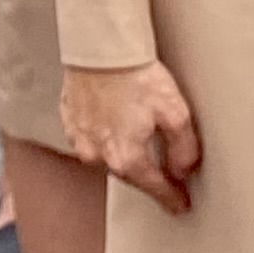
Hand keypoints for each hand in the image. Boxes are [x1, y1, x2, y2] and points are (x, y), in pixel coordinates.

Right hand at [64, 59, 202, 216]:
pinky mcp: (70, 120)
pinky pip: (89, 138)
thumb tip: (183, 168)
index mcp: (125, 157)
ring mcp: (80, 139)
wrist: (100, 47)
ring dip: (124, 153)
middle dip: (148, 174)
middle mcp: (98, 155)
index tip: (180, 205)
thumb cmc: (134, 74)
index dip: (172, 198)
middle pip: (130, 174)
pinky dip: (104, 135)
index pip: (154, 188)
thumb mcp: (175, 112)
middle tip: (165, 173)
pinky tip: (114, 120)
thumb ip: (184, 148)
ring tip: (138, 136)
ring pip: (107, 157)